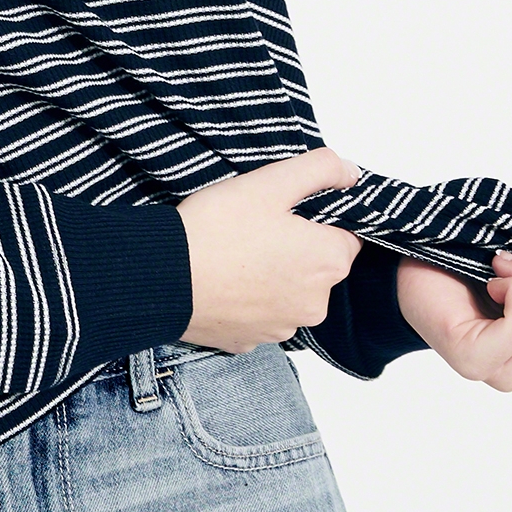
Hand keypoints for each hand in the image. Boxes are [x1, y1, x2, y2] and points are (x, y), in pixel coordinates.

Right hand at [179, 148, 363, 353]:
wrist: (161, 277)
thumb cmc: (216, 229)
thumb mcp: (271, 181)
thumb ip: (321, 169)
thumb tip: (349, 173)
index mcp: (329, 262)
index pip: (345, 236)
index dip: (316, 220)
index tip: (284, 213)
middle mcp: (315, 304)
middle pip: (317, 268)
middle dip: (295, 249)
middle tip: (255, 230)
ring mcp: (281, 328)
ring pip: (288, 293)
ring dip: (271, 277)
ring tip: (235, 256)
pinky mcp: (249, 342)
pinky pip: (258, 315)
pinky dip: (247, 300)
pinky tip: (223, 282)